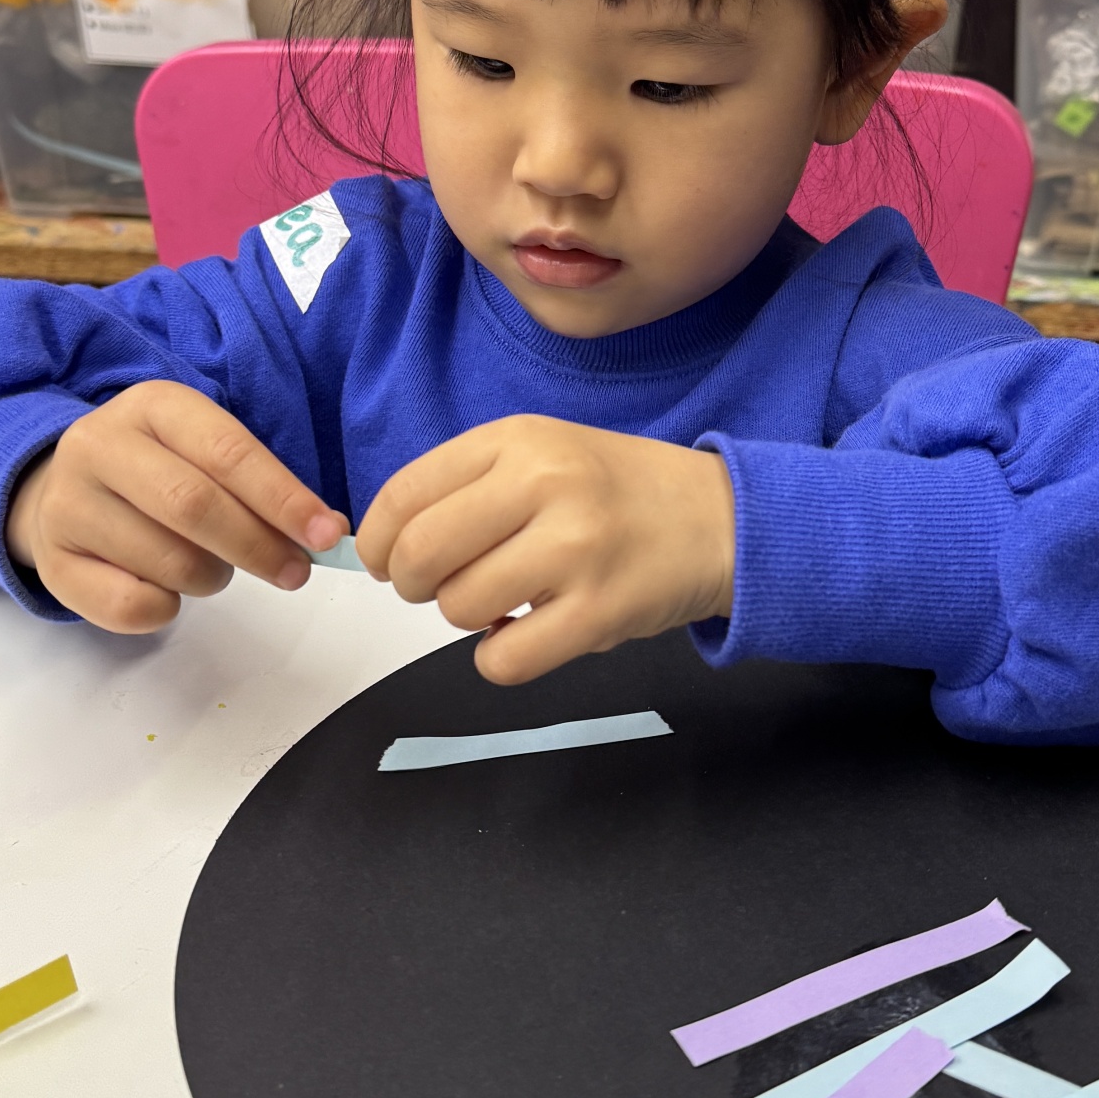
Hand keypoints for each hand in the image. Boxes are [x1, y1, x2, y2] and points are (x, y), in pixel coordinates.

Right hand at [5, 380, 346, 632]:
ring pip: (167, 563)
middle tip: (294, 572)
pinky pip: (130, 606)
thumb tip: (324, 531)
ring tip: (212, 568)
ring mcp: (67, 504)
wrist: (58, 490)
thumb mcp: (201, 451)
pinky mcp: (52, 563)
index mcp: (151, 405)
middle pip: (193, 505)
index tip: (327, 534)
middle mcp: (99, 445)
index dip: (283, 498)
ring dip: (212, 577)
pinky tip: (166, 589)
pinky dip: (166, 609)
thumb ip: (258, 484)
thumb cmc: (157, 472)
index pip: (227, 452)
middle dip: (257, 545)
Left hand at [355, 414, 734, 684]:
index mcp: (520, 439)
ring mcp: (574, 549)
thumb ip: (468, 484)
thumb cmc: (618, 491)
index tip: (383, 560)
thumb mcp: (544, 452)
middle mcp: (544, 484)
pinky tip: (528, 634)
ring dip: (467, 618)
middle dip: (411, 583)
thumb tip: (386, 545)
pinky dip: (500, 658)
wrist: (722, 519)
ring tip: (506, 600)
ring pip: (459, 607)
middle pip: (420, 554)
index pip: (404, 494)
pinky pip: (505, 659)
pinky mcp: (599, 612)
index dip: (376, 540)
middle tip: (438, 587)